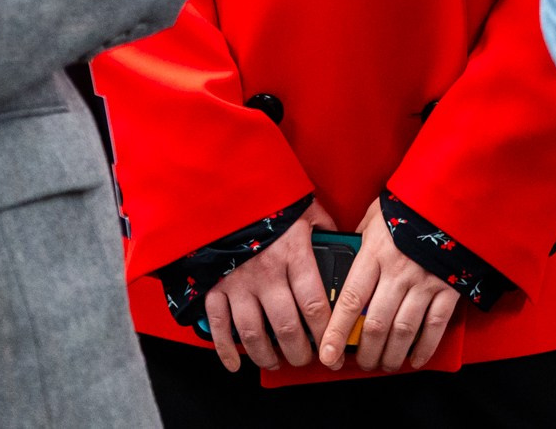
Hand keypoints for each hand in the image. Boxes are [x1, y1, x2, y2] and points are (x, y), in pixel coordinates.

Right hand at [202, 199, 335, 372]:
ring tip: (276, 362)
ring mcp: (238, 282)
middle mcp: (266, 272)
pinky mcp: (214, 286)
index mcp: (293, 253)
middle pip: (287, 327)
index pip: (315, 304)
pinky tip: (235, 363)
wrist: (222, 191)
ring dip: (267, 355)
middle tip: (306, 359)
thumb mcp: (304, 208)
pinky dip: (225, 349)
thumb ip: (324, 227)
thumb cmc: (267, 201)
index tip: (333, 348)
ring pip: (254, 333)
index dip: (326, 333)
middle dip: (300, 351)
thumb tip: (341, 241)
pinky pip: (218, 325)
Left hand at [321, 200, 460, 372]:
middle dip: (365, 351)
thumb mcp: (375, 216)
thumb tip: (342, 259)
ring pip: (403, 331)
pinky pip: (435, 327)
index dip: (336, 332)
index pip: (351, 300)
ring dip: (391, 355)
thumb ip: (358, 241)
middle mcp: (399, 271)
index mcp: (376, 252)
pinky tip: (415, 359)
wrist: (452, 197)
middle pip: (376, 324)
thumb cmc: (409, 205)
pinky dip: (424, 348)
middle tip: (360, 362)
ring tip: (384, 364)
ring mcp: (426, 281)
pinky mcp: (449, 288)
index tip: (327, 354)